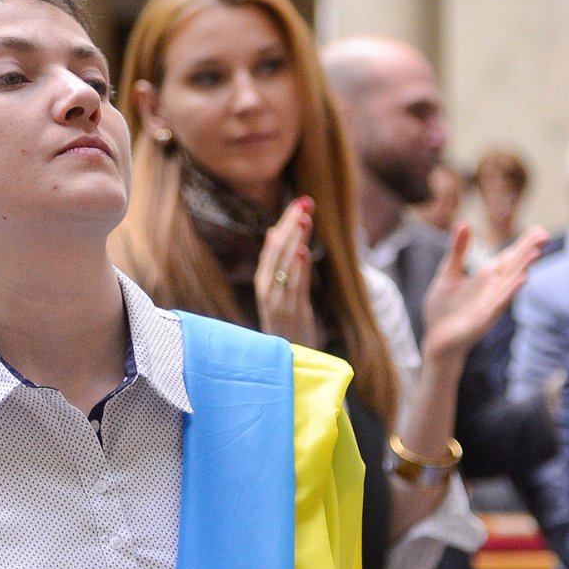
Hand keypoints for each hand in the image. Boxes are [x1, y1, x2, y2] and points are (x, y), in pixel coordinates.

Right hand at [254, 199, 319, 348]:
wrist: (289, 366)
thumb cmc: (286, 325)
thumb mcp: (279, 293)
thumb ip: (276, 263)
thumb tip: (273, 230)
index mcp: (263, 285)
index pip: (271, 249)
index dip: (284, 225)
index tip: (298, 204)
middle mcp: (267, 294)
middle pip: (276, 254)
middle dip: (290, 227)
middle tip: (304, 203)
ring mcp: (279, 305)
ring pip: (285, 268)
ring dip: (295, 242)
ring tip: (305, 219)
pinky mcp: (294, 317)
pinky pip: (295, 289)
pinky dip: (299, 270)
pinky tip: (304, 252)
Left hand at [421, 224, 546, 366]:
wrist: (436, 339)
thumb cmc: (444, 308)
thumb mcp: (448, 273)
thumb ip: (458, 250)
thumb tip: (465, 223)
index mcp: (487, 277)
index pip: (509, 257)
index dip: (523, 244)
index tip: (540, 230)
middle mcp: (494, 289)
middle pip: (514, 267)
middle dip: (528, 252)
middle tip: (545, 235)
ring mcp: (491, 304)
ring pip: (510, 284)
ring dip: (523, 269)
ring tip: (535, 253)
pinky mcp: (484, 319)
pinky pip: (499, 304)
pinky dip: (510, 292)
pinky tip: (522, 280)